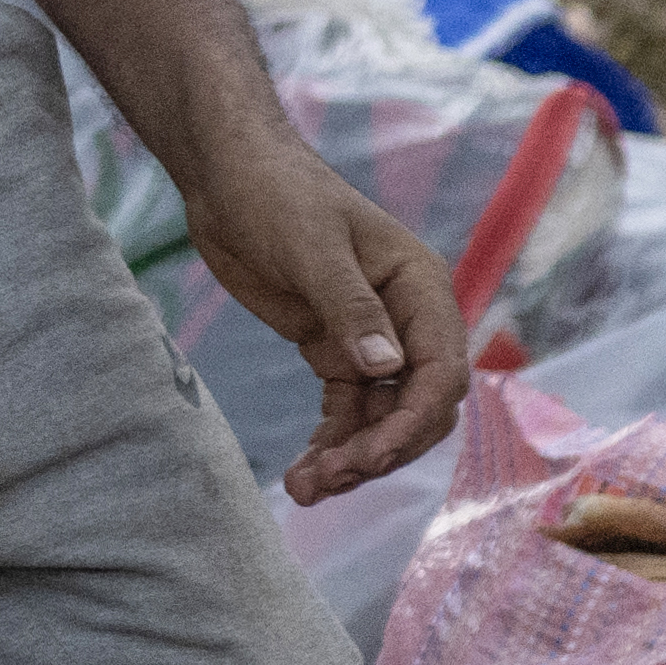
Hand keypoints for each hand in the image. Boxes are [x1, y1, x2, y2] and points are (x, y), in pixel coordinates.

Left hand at [177, 137, 472, 504]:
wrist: (225, 175)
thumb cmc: (276, 192)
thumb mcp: (311, 245)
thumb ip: (349, 306)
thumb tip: (387, 366)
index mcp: (421, 288)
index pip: (440, 371)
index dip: (414, 420)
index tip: (373, 455)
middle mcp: (407, 320)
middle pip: (417, 406)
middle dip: (381, 448)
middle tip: (330, 478)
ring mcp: (371, 340)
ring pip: (380, 418)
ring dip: (352, 457)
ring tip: (307, 489)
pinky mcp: (332, 351)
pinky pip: (345, 412)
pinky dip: (330, 444)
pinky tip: (304, 476)